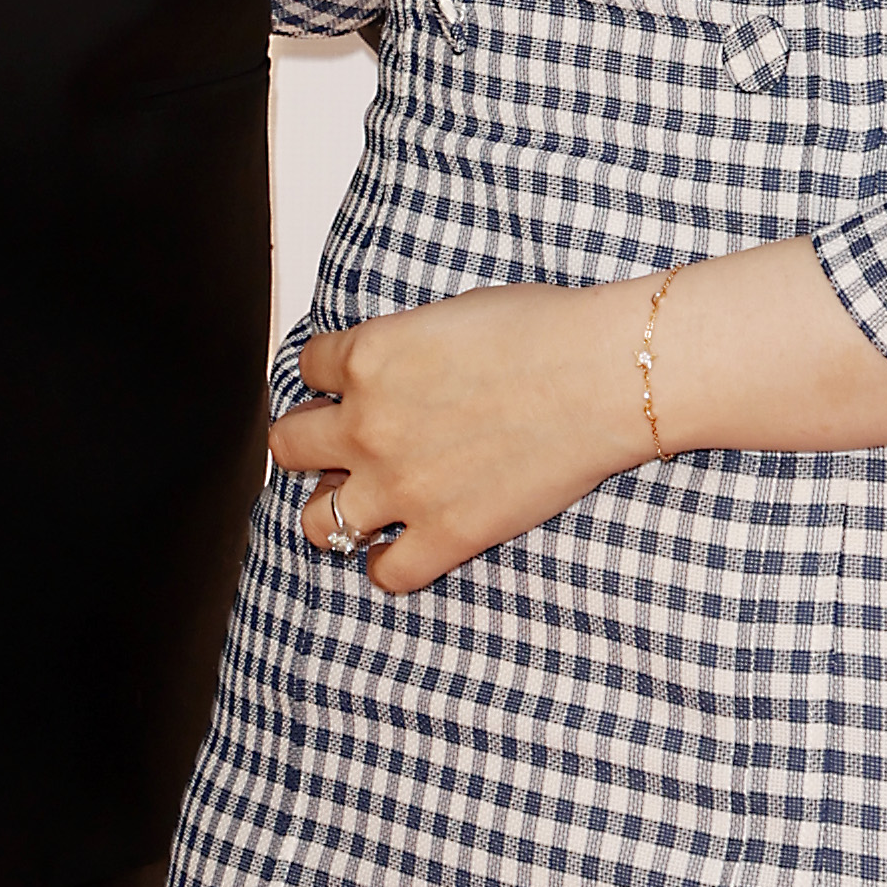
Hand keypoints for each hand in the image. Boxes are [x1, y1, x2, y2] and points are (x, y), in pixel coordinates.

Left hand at [270, 282, 644, 592]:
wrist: (600, 376)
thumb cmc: (543, 331)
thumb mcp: (448, 314)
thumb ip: (402, 347)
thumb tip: (394, 369)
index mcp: (367, 357)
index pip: (308, 367)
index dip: (328, 377)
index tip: (345, 386)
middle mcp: (368, 424)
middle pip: (286, 445)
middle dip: (308, 444)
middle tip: (336, 448)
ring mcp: (401, 486)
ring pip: (315, 520)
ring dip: (332, 510)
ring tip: (361, 503)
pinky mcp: (444, 535)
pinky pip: (386, 573)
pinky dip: (387, 564)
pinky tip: (402, 547)